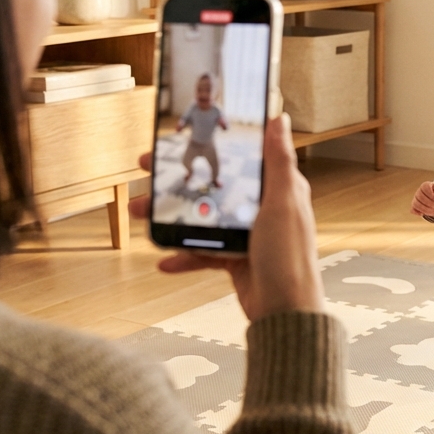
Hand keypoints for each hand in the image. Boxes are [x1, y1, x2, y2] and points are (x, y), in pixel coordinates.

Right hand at [130, 114, 323, 320]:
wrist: (285, 312)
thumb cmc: (290, 258)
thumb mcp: (284, 203)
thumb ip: (279, 162)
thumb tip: (278, 120)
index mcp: (278, 190)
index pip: (241, 158)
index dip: (211, 145)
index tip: (183, 139)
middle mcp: (263, 209)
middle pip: (213, 186)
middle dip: (177, 181)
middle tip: (147, 174)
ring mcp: (248, 235)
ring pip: (202, 219)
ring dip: (171, 218)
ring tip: (142, 215)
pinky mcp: (236, 259)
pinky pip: (203, 253)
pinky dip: (184, 256)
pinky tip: (164, 259)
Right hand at [410, 181, 433, 218]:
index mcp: (424, 186)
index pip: (424, 188)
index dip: (429, 193)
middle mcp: (418, 192)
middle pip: (419, 196)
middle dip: (428, 202)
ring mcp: (415, 199)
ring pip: (415, 204)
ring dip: (424, 209)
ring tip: (432, 211)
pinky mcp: (414, 206)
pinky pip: (412, 210)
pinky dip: (417, 212)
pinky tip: (422, 214)